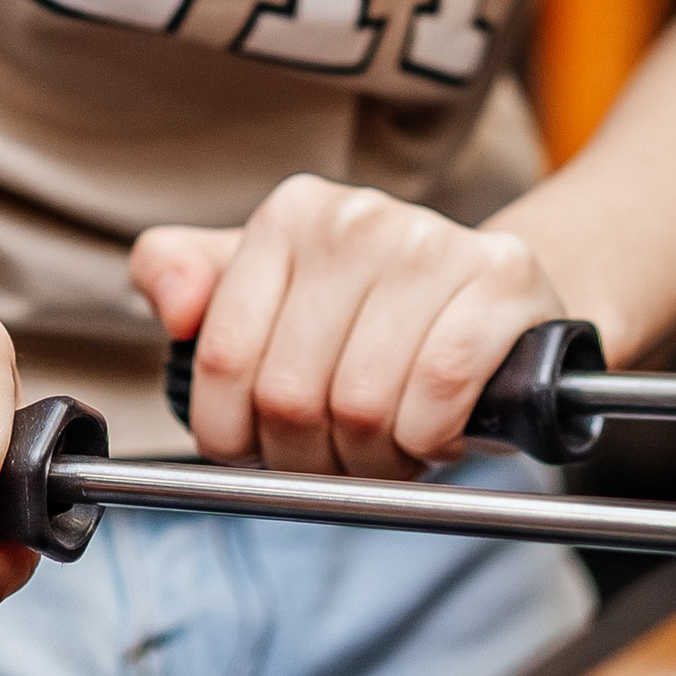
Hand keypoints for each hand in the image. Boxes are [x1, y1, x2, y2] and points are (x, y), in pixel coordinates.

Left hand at [131, 180, 567, 478]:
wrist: (491, 304)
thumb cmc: (365, 317)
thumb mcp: (265, 291)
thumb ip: (179, 277)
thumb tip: (174, 306)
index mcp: (289, 215)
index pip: (224, 361)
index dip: (240, 437)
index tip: (266, 446)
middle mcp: (355, 216)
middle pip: (290, 396)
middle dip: (312, 458)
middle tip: (341, 454)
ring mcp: (431, 240)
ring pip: (361, 405)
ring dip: (375, 460)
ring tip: (391, 439)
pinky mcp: (501, 278)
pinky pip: (437, 392)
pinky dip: (430, 437)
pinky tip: (436, 426)